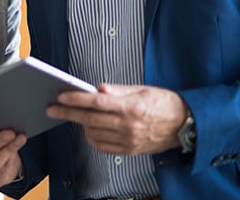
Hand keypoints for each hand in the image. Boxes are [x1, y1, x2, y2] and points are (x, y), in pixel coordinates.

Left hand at [46, 83, 187, 154]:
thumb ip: (118, 90)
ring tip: (75, 115)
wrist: (187, 125)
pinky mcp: (130, 150)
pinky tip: (90, 130)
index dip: (76, 99)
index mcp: (131, 107)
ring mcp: (129, 140)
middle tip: (52, 108)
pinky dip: (92, 138)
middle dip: (67, 112)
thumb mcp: (143, 89)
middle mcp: (129, 125)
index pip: (96, 102)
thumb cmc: (166, 104)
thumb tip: (98, 88)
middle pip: (90, 119)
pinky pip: (103, 147)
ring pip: (93, 133)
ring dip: (80, 125)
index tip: (61, 96)